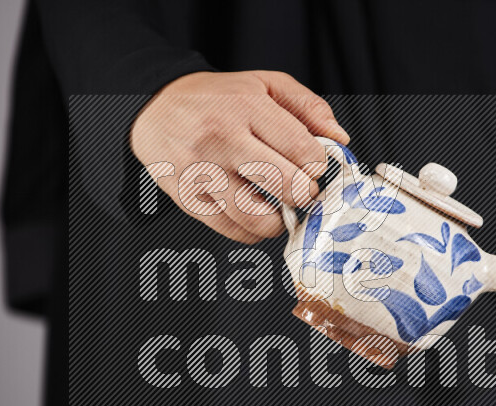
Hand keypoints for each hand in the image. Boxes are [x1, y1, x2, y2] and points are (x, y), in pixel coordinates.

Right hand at [130, 71, 349, 243]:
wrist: (155, 107)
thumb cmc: (216, 99)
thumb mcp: (265, 84)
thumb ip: (308, 107)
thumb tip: (339, 139)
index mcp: (246, 108)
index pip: (302, 150)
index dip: (317, 166)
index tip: (312, 167)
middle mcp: (222, 140)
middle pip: (285, 185)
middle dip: (304, 194)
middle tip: (301, 189)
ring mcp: (202, 173)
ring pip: (258, 217)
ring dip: (279, 218)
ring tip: (278, 203)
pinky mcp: (189, 199)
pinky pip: (234, 231)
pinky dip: (254, 230)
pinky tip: (255, 212)